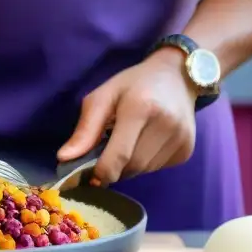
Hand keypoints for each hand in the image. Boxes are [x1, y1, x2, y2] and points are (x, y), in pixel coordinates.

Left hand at [57, 50, 197, 183]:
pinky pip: (158, 168)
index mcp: (140, 108)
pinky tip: (146, 143)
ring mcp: (181, 139)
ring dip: (130, 165)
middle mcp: (166, 125)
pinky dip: (146, 163)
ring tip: (130, 142)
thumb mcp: (103, 96)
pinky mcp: (187, 150)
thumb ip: (85, 129)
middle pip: (132, 167)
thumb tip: (63, 158)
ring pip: (145, 171)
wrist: (178, 76)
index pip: (119, 155)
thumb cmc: (134, 84)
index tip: (90, 176)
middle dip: (115, 167)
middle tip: (108, 151)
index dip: (102, 172)